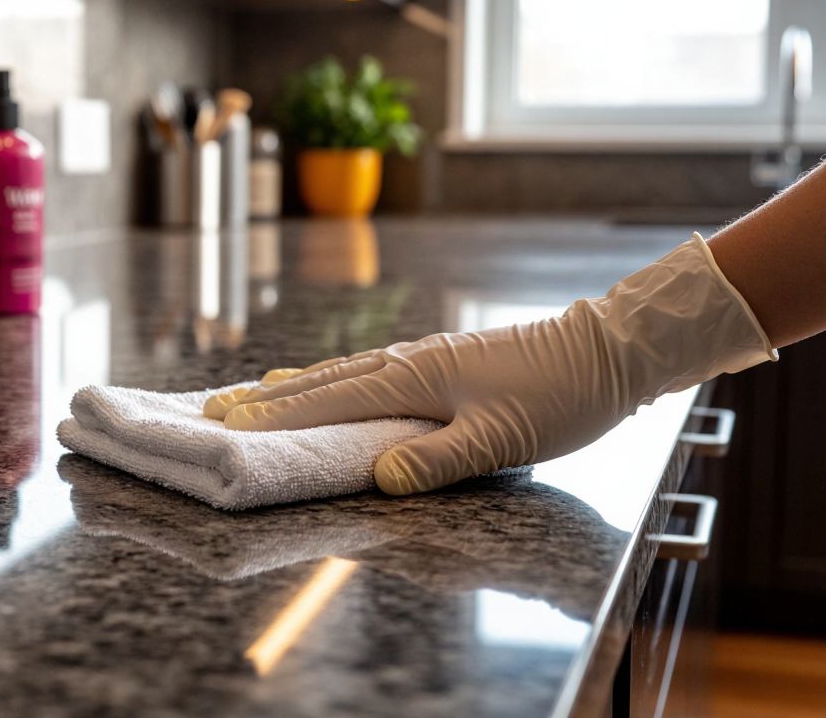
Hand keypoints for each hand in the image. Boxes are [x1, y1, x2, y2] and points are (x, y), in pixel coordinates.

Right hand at [206, 235, 774, 494]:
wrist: (610, 349)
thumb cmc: (561, 396)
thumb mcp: (503, 439)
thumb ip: (439, 460)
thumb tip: (382, 476)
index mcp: (414, 378)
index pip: (330, 399)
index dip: (278, 416)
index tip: (228, 424)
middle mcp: (409, 360)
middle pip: (323, 379)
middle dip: (268, 397)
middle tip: (215, 406)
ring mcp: (424, 356)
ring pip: (343, 370)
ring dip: (295, 385)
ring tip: (255, 392)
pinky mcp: (442, 360)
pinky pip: (368, 369)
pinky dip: (333, 378)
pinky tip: (332, 382)